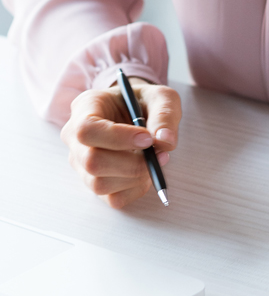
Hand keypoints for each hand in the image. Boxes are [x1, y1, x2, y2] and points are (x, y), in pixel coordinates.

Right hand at [60, 77, 181, 208]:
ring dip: (135, 176)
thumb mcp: (160, 97)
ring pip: (100, 184)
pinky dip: (136, 189)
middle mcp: (75, 138)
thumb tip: (165, 141)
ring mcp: (81, 163)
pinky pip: (113, 198)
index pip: (87, 129)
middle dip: (132, 163)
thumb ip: (165, 114)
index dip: (117, 138)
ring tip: (155, 159)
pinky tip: (146, 172)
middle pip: (92, 161)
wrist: (137, 113)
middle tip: (160, 154)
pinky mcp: (94, 183)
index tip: (147, 139)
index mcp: (84, 108)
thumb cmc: (143, 102)